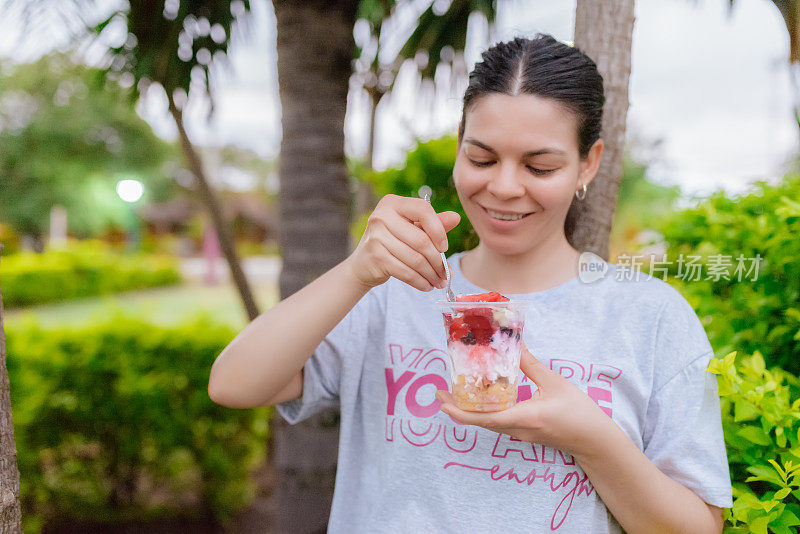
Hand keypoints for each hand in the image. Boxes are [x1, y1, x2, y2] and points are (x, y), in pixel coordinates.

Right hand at [346, 194, 460, 291]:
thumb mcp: (412, 229)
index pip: (423, 209)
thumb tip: (456, 218)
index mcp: (392, 203)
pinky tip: (426, 286)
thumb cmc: (392, 243)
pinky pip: (406, 272)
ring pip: (415, 259)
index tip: (445, 247)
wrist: (363, 264)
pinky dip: (420, 281)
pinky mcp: (376, 257)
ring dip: (431, 274)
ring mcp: (376, 236)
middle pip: (421, 240)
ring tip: (439, 281)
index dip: (438, 229)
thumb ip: (433, 223)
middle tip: (446, 274)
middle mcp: (381, 216)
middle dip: (438, 261)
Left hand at [435, 342, 609, 458]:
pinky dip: (485, 411)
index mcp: (524, 417)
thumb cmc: (579, 412)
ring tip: (457, 390)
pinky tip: (482, 397)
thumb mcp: (554, 383)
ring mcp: (519, 434)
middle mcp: (517, 429)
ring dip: (470, 409)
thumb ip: (530, 365)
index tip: (441, 401)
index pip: (484, 419)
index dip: (459, 411)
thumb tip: (513, 344)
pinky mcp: (523, 433)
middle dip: (457, 407)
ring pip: (487, 423)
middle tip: (441, 391)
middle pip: (479, 421)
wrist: (594, 440)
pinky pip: (498, 423)